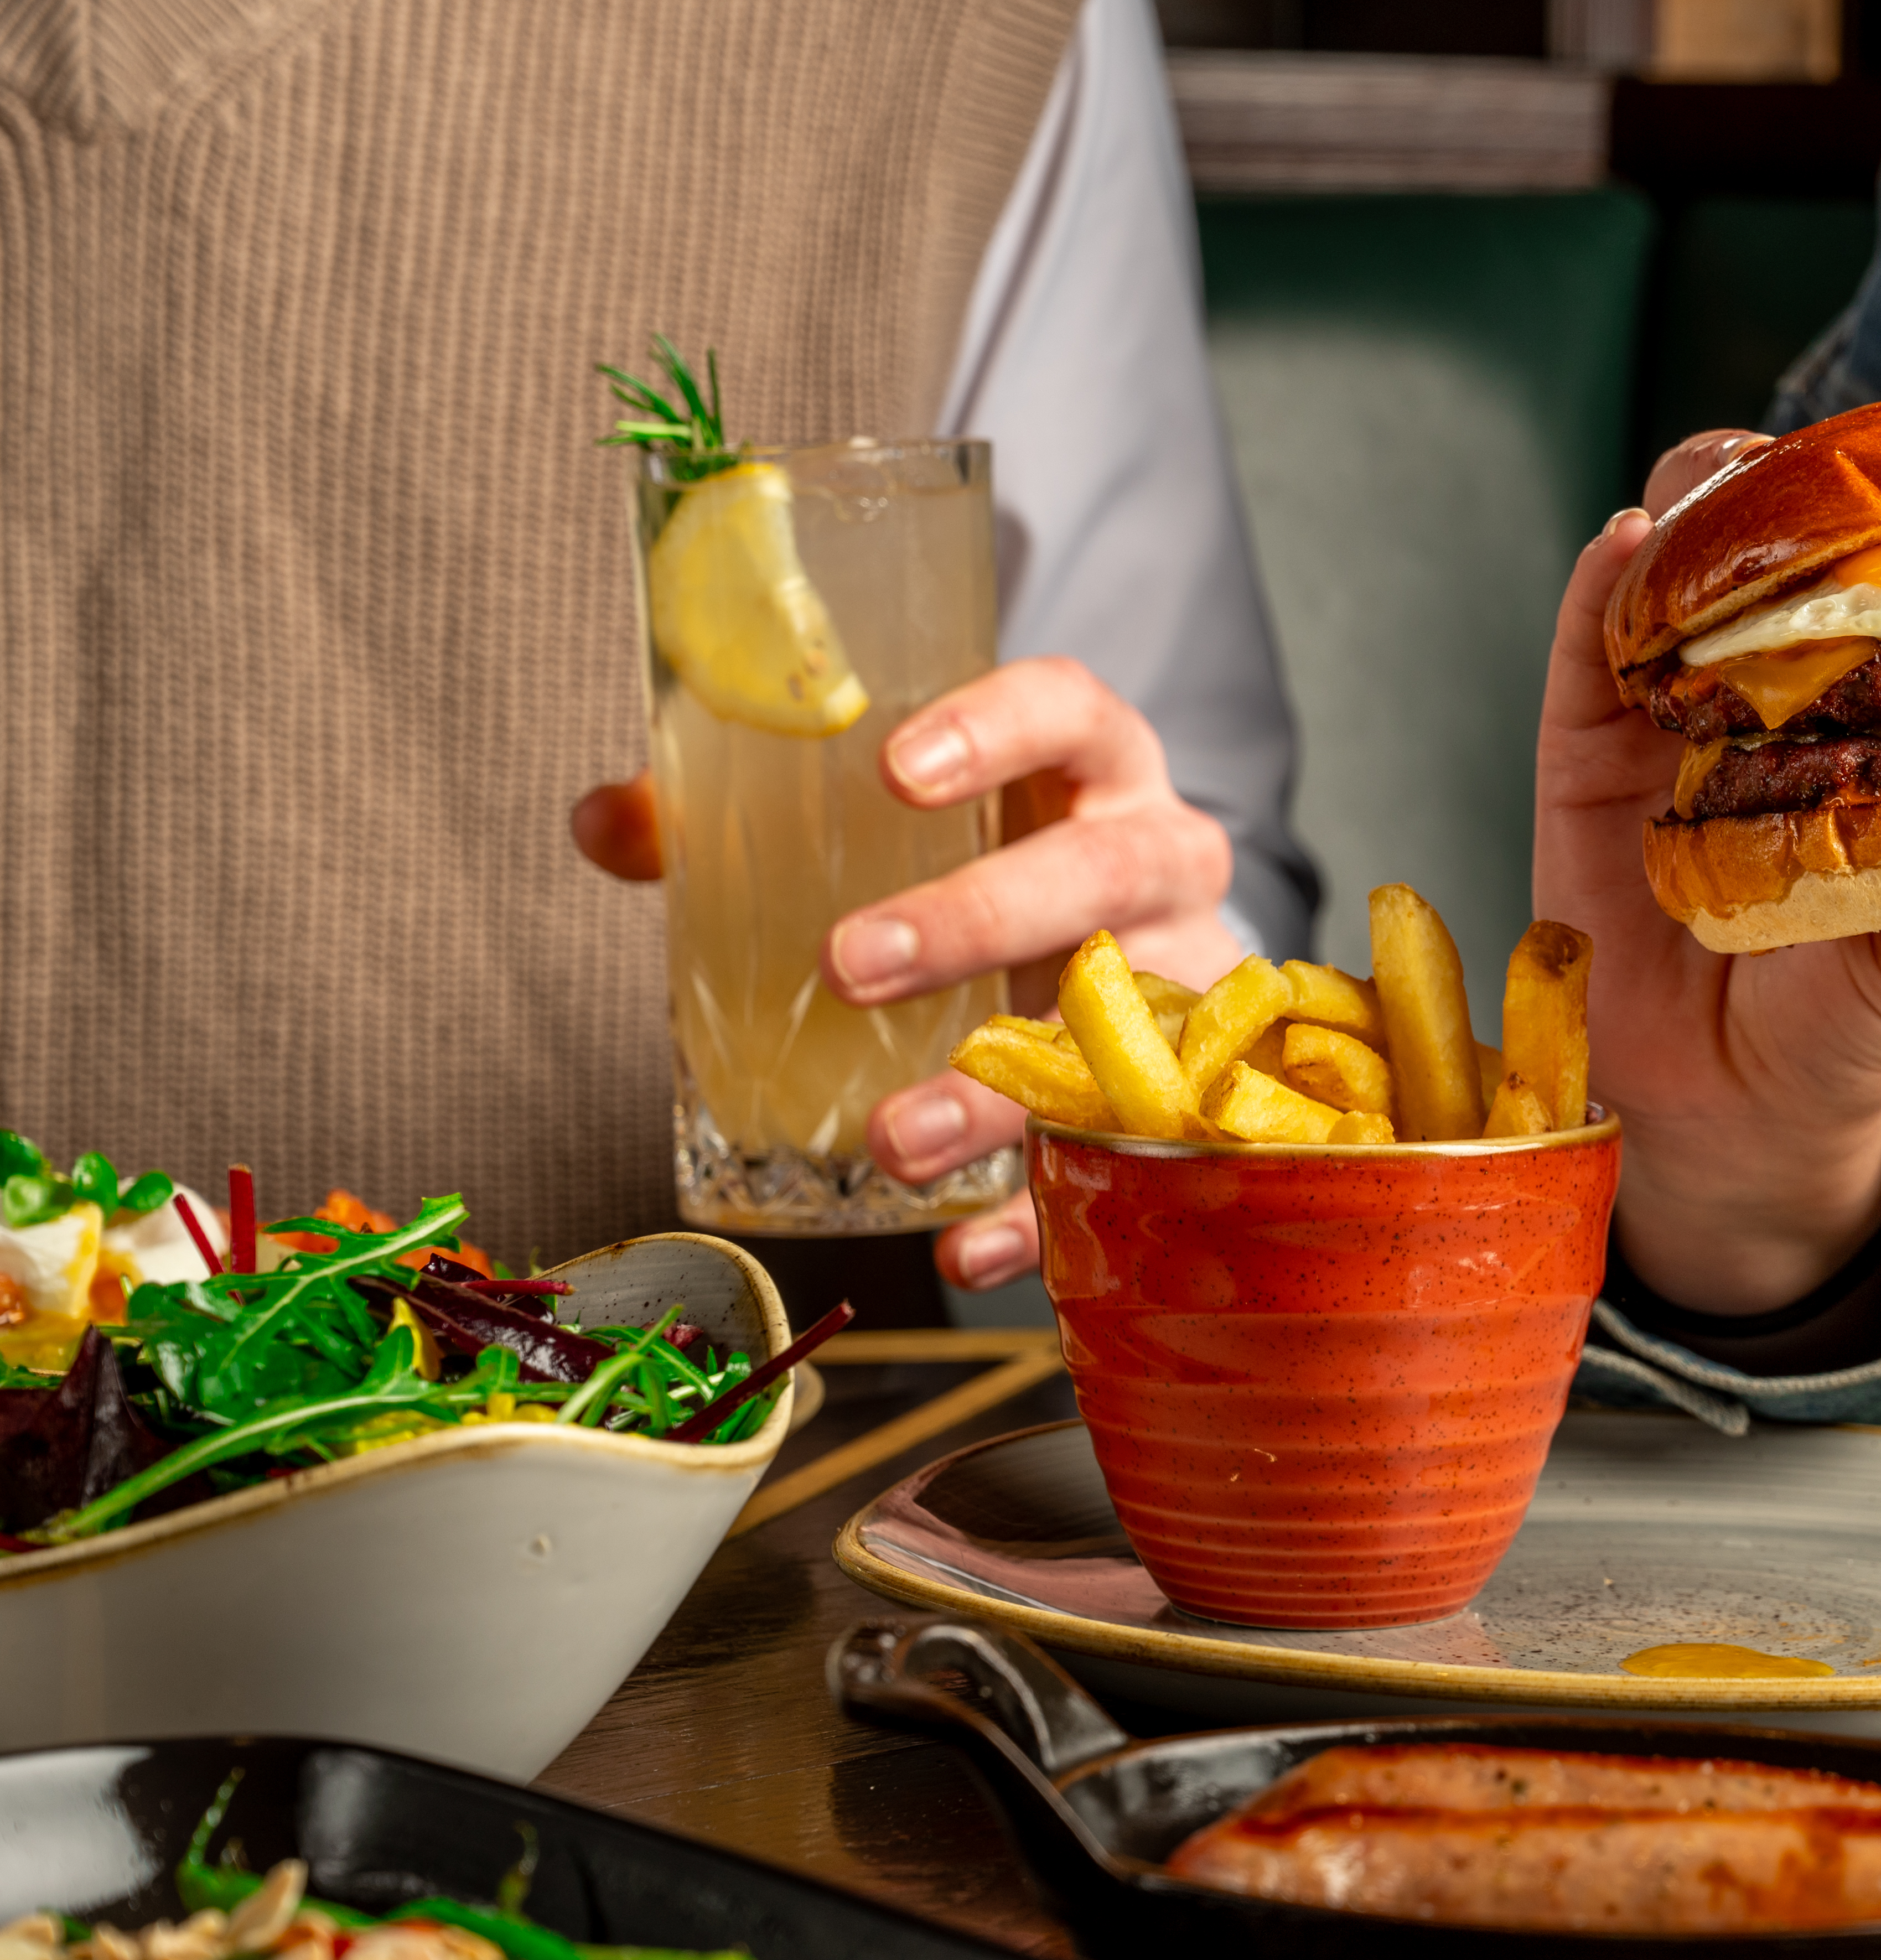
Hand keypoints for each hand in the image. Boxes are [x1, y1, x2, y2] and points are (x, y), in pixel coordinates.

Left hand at [572, 658, 1241, 1289]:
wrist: (1155, 977)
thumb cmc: (1006, 874)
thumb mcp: (909, 831)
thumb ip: (754, 818)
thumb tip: (608, 822)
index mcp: (1097, 768)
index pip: (1069, 710)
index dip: (997, 727)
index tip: (894, 768)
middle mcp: (1163, 861)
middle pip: (1103, 868)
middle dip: (980, 916)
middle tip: (851, 963)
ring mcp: (1191, 981)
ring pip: (1125, 1026)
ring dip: (1003, 1091)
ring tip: (892, 1140)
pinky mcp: (1194, 1097)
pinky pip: (1128, 1163)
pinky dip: (1041, 1214)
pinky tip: (958, 1249)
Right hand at [1535, 433, 1880, 1315]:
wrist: (1730, 1119)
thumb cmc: (1848, 1017)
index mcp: (1866, 720)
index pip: (1880, 586)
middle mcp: (1770, 698)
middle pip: (1772, 550)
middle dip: (1787, 489)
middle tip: (1810, 470)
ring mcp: (1669, 718)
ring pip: (1673, 576)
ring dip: (1693, 515)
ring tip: (1718, 487)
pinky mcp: (1582, 759)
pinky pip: (1583, 656)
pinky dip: (1597, 592)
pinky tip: (1622, 547)